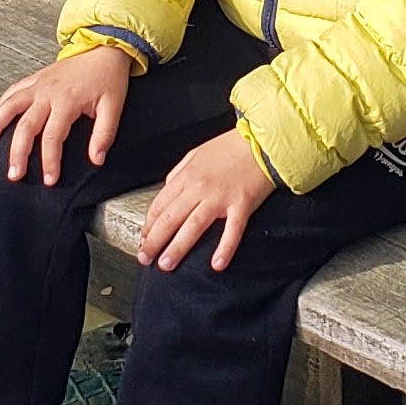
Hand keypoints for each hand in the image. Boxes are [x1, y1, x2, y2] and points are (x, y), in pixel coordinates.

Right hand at [0, 50, 132, 186]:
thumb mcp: (114, 107)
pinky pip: (12, 92)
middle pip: (26, 125)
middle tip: (14, 173)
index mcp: (66, 100)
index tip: (49, 179)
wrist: (104, 47)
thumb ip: (104, 134)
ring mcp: (38, 84)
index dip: (50, 160)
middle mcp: (47, 92)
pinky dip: (0, 105)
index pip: (53, 136)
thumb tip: (96, 159)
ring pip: (10, 106)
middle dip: (18, 152)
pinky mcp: (34, 79)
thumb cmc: (108, 77)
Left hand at [137, 129, 275, 272]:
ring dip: (177, 248)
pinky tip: (217, 264)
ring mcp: (220, 197)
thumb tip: (167, 191)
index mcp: (186, 175)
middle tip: (145, 258)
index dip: (148, 226)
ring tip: (166, 264)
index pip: (159, 205)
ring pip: (192, 227)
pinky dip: (224, 249)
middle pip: (169, 219)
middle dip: (154, 242)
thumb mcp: (196, 154)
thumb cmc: (231, 147)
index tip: (143, 240)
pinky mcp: (242, 204)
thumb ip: (179, 174)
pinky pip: (232, 231)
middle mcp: (199, 187)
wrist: (262, 140)